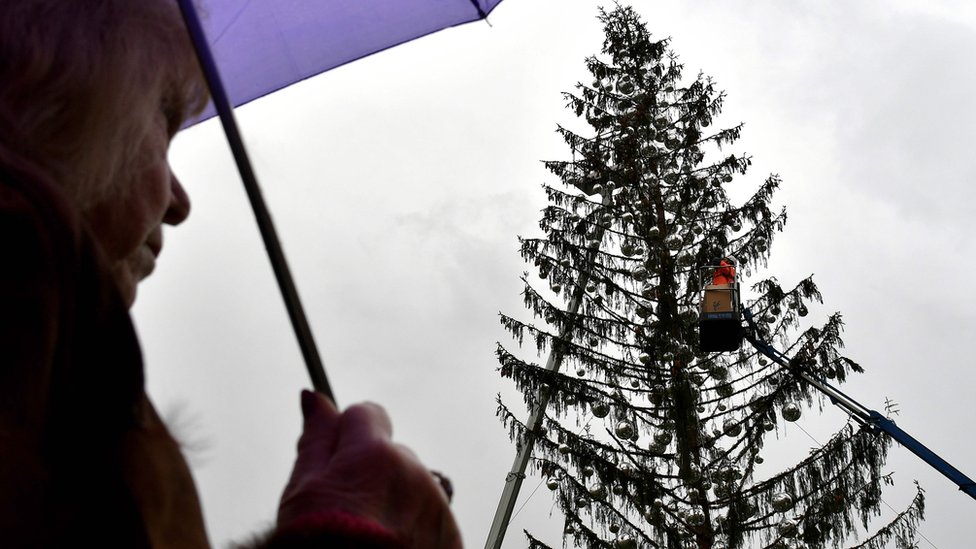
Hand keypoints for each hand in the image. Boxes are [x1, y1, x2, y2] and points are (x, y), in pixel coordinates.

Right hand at [277, 390, 461, 548]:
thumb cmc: (316, 545)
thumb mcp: (304, 490)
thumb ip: (316, 439)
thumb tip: (313, 397)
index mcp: (374, 452)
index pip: (368, 414)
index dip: (349, 435)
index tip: (339, 460)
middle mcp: (413, 470)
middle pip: (392, 454)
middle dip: (373, 474)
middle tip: (347, 514)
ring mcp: (436, 504)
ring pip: (414, 486)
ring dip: (396, 503)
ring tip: (369, 540)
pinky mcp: (451, 535)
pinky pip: (432, 517)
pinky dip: (416, 529)